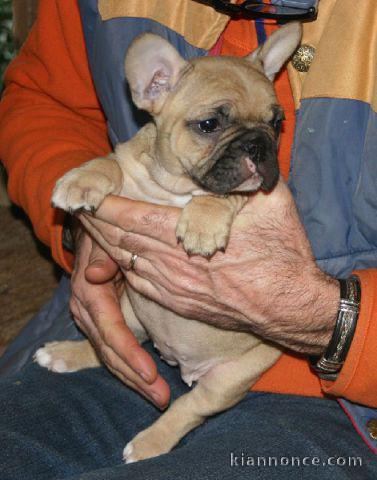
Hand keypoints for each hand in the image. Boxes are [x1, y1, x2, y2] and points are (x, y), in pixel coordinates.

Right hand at [69, 226, 169, 407]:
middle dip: (135, 378)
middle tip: (161, 399)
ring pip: (109, 358)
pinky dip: (127, 368)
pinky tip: (144, 383)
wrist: (92, 239)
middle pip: (110, 353)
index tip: (151, 374)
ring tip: (158, 397)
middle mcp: (86, 313)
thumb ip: (104, 259)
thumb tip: (96, 273)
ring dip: (133, 379)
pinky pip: (111, 352)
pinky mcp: (97, 325)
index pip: (111, 331)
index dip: (130, 353)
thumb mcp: (106, 243)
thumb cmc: (106, 240)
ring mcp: (89, 322)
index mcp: (90, 295)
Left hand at [79, 181, 338, 354]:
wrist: (290, 306)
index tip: (85, 193)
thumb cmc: (282, 255)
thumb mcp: (269, 204)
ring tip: (89, 229)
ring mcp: (173, 287)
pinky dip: (122, 268)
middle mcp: (172, 264)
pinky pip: (139, 284)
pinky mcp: (180, 303)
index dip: (105, 204)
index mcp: (187, 235)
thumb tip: (234, 152)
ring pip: (125, 263)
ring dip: (104, 245)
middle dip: (96, 222)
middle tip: (77, 207)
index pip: (131, 217)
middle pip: (120, 240)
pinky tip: (115, 259)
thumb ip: (243, 177)